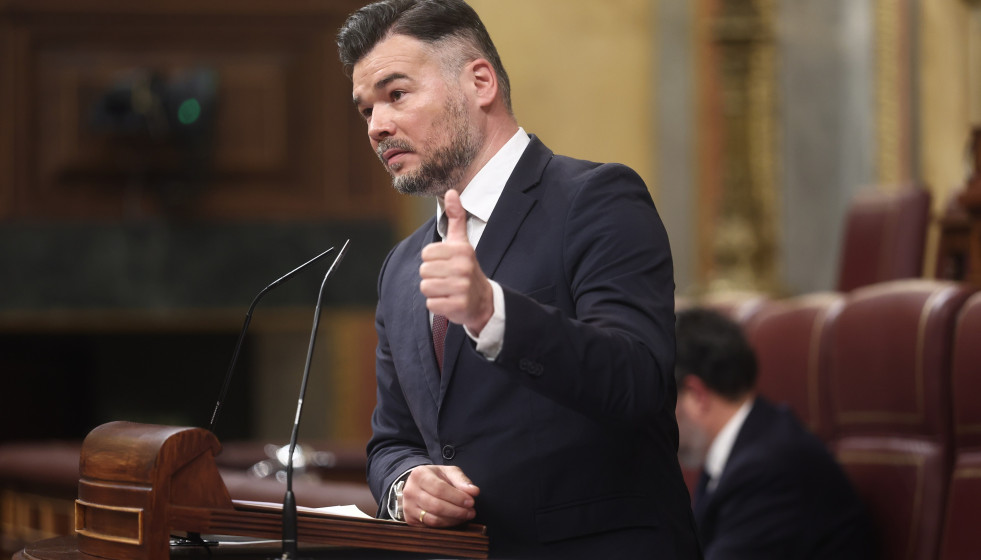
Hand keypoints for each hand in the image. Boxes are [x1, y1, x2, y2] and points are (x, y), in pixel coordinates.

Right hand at [403, 465, 479, 527]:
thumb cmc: (435, 477)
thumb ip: (461, 480)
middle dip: (457, 511)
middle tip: (471, 512)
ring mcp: (408, 507)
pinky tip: (455, 520)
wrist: (417, 484)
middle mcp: (410, 491)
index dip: (457, 497)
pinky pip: (430, 526)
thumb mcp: (448, 472)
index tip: (471, 501)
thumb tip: (474, 491)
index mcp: (419, 475)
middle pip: (436, 506)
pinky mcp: (410, 519)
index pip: (439, 489)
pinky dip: (446, 525)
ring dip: (453, 520)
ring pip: (433, 519)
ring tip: (465, 516)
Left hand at [420, 189, 493, 334]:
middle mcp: (464, 268)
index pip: (426, 253)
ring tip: (447, 289)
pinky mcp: (458, 306)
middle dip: (431, 276)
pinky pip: (431, 304)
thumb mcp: (462, 243)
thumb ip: (456, 217)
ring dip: (433, 291)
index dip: (432, 260)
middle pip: (424, 271)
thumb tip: (451, 191)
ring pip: (426, 287)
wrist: (482, 300)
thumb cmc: (466, 268)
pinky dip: (437, 305)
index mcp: (462, 250)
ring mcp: (462, 288)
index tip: (445, 264)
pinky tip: (449, 301)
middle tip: (447, 278)